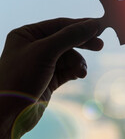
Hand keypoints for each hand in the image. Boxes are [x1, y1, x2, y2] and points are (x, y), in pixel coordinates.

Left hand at [0, 18, 102, 138]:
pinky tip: (79, 75)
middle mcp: (34, 47)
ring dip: (78, 63)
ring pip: (70, 57)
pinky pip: (68, 70)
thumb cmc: (20, 77)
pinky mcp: (49, 79)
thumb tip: (93, 24)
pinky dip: (75, 71)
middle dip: (83, 44)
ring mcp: (42, 64)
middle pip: (66, 40)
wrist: (10, 113)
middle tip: (100, 46)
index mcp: (27, 34)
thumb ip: (70, 36)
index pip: (59, 25)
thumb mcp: (46, 51)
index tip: (99, 27)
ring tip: (81, 72)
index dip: (80, 25)